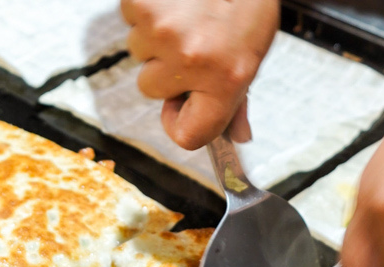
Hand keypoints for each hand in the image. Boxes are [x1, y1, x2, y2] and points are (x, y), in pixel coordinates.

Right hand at [120, 0, 278, 149]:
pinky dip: (146, 7)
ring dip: (155, 33)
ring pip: (138, 51)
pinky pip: (130, 18)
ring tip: (184, 10)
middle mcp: (192, 59)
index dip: (179, 123)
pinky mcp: (141, 4)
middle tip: (193, 35)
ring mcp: (163, 31)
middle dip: (165, 66)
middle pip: (151, 89)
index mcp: (227, 78)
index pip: (189, 135)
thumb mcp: (253, 49)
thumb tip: (237, 136)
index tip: (180, 107)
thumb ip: (238, 96)